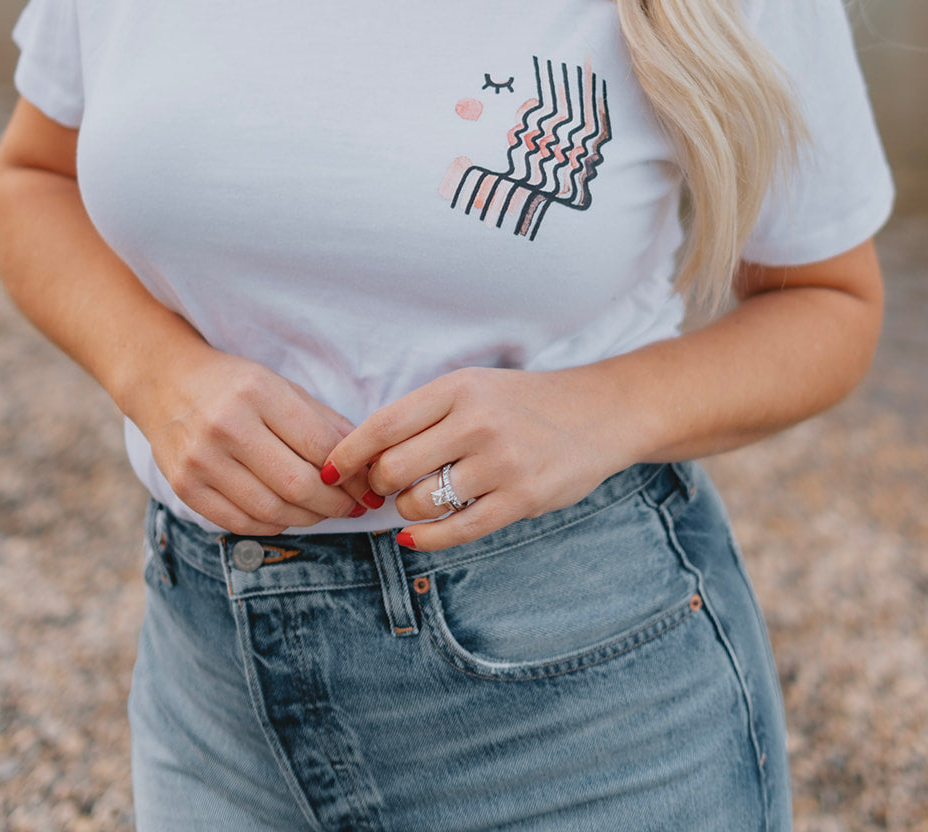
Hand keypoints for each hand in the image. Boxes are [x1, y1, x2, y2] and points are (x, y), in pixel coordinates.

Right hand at [142, 347, 379, 533]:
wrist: (165, 382)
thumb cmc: (233, 384)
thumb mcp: (281, 386)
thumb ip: (323, 421)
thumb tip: (366, 461)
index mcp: (258, 393)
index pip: (319, 446)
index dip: (352, 474)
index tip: (369, 487)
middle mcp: (227, 426)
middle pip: (298, 484)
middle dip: (336, 504)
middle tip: (354, 507)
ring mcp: (201, 460)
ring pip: (272, 509)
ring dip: (308, 518)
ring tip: (324, 512)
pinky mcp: (184, 487)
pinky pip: (240, 522)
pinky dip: (273, 524)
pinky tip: (288, 514)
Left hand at [321, 365, 631, 551]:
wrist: (600, 413)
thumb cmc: (524, 402)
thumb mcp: (475, 388)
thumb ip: (426, 415)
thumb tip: (365, 455)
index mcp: (459, 387)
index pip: (384, 424)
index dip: (347, 453)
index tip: (327, 470)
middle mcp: (477, 422)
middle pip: (394, 467)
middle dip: (377, 485)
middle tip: (381, 488)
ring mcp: (501, 463)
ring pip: (421, 502)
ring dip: (406, 510)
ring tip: (415, 502)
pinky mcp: (521, 500)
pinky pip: (457, 530)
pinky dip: (425, 539)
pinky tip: (413, 537)